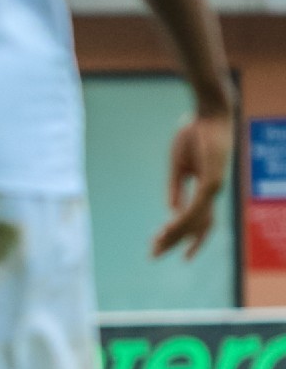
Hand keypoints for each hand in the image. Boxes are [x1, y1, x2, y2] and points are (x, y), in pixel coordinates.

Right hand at [153, 112, 232, 258]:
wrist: (209, 113)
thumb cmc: (194, 133)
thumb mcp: (179, 165)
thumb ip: (176, 188)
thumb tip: (171, 211)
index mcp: (207, 187)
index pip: (199, 220)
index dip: (188, 238)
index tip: (173, 252)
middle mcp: (213, 191)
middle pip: (198, 227)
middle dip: (176, 242)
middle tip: (153, 255)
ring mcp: (214, 187)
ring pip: (195, 220)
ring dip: (174, 235)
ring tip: (155, 245)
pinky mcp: (211, 180)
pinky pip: (195, 207)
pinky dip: (181, 220)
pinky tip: (167, 228)